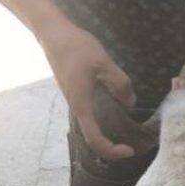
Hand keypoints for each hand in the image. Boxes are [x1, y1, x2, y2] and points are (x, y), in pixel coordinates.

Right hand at [38, 17, 135, 160]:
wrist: (53, 34)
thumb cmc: (76, 47)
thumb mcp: (104, 63)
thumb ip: (119, 83)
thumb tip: (130, 103)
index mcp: (82, 105)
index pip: (95, 139)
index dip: (112, 150)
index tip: (129, 150)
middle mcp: (77, 108)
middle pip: (92, 138)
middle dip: (111, 147)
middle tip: (131, 146)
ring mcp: (75, 102)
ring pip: (91, 127)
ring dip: (107, 134)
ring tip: (127, 133)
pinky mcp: (76, 94)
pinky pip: (90, 115)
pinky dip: (103, 121)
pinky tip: (117, 110)